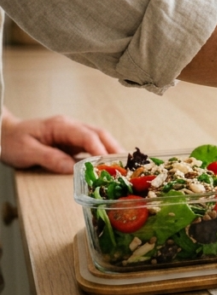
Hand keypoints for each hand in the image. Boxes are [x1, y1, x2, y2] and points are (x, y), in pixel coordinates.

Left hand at [0, 112, 122, 173]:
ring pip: (98, 138)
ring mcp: (72, 133)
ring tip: (122, 165)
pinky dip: (102, 154)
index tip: (109, 163)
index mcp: (61, 126)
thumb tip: (72, 168)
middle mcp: (70, 126)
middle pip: (99, 134)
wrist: (3, 133)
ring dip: (111, 150)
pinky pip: (91, 145)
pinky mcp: (71, 141)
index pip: (87, 136)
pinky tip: (108, 164)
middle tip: (125, 163)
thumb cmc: (12, 140)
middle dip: (114, 148)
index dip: (100, 149)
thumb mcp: (26, 151)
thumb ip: (50, 158)